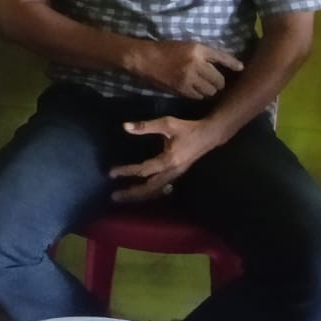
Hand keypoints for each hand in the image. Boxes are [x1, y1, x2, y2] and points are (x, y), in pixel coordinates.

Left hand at [108, 116, 223, 203]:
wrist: (209, 135)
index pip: (144, 170)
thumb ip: (145, 126)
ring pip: (155, 190)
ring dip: (139, 195)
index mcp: (169, 161)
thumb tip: (125, 126)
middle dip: (132, 193)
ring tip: (124, 197)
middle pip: (149, 188)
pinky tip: (140, 193)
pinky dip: (149, 192)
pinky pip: (160, 188)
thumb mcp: (167, 123)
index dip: (127, 172)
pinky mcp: (176, 175)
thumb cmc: (188, 129)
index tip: (112, 173)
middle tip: (114, 196)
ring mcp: (175, 175)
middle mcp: (172, 172)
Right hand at [126, 39, 242, 98]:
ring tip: (204, 86)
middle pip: (219, 79)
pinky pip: (198, 96)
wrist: (144, 59)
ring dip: (210, 90)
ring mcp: (189, 77)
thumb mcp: (188, 46)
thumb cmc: (166, 49)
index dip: (234, 64)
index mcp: (198, 49)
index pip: (223, 58)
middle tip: (215, 81)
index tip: (241, 69)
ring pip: (210, 90)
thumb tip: (226, 64)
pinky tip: (195, 90)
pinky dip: (199, 94)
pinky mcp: (181, 88)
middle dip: (219, 82)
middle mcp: (196, 63)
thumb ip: (206, 54)